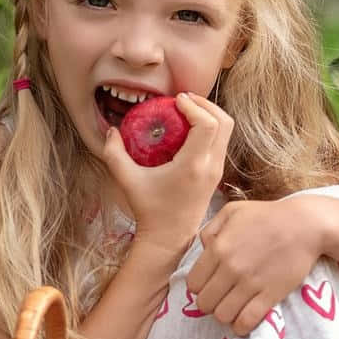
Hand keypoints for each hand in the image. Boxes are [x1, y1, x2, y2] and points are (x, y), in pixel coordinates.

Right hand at [101, 90, 233, 259]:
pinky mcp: (217, 173)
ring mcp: (217, 170)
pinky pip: (221, 141)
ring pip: (227, 130)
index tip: (176, 101)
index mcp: (193, 166)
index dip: (195, 106)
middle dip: (206, 104)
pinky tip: (188, 128)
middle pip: (224, 122)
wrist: (169, 239)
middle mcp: (210, 166)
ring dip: (210, 114)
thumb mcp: (127, 181)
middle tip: (184, 99)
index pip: (207, 124)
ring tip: (187, 110)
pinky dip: (210, 127)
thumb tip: (112, 130)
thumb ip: (114, 154)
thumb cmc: (149, 210)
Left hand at [186, 196, 324, 336]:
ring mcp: (250, 283)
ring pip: (222, 316)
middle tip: (222, 297)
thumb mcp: (233, 211)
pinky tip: (244, 319)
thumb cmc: (268, 216)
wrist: (305, 225)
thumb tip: (203, 249)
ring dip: (225, 315)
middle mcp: (230, 268)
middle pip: (204, 303)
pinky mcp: (270, 295)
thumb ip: (210, 229)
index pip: (193, 284)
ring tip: (234, 307)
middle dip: (210, 303)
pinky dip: (241, 325)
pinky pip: (246, 321)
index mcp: (218, 248)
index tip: (210, 285)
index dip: (200, 287)